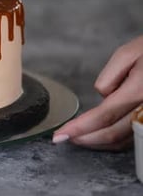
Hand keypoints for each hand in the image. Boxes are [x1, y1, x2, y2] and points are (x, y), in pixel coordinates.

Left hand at [53, 35, 142, 149]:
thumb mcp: (128, 53)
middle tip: (65, 138)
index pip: (104, 116)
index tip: (60, 135)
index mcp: (140, 89)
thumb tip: (103, 97)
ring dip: (98, 142)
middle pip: (113, 133)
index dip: (79, 128)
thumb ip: (110, 77)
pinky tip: (99, 133)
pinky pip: (134, 136)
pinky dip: (115, 139)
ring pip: (124, 140)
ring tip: (79, 137)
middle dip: (85, 139)